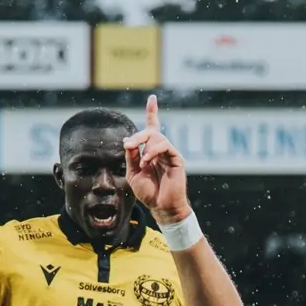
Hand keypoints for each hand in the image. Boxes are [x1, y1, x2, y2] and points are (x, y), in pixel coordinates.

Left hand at [123, 95, 190, 222]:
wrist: (162, 207)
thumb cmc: (148, 193)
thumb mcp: (133, 173)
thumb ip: (131, 156)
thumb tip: (129, 141)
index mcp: (151, 152)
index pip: (152, 128)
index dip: (152, 113)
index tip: (152, 98)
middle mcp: (161, 151)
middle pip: (150, 131)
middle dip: (138, 136)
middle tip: (129, 146)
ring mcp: (170, 154)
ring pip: (157, 137)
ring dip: (145, 146)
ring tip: (142, 162)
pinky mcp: (177, 159)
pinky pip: (165, 146)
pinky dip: (153, 152)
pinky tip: (148, 161)